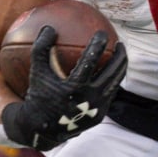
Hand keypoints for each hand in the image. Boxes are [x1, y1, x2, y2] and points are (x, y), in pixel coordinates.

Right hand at [1, 27, 127, 149]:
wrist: (44, 129)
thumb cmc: (39, 96)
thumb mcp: (36, 73)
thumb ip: (41, 49)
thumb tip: (49, 27)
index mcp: (74, 88)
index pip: (90, 61)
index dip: (98, 45)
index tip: (102, 33)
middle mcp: (89, 98)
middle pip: (112, 72)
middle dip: (119, 55)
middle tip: (119, 43)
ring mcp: (97, 108)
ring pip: (116, 83)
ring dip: (121, 67)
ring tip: (120, 54)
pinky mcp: (101, 115)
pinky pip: (111, 93)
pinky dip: (114, 80)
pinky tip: (113, 70)